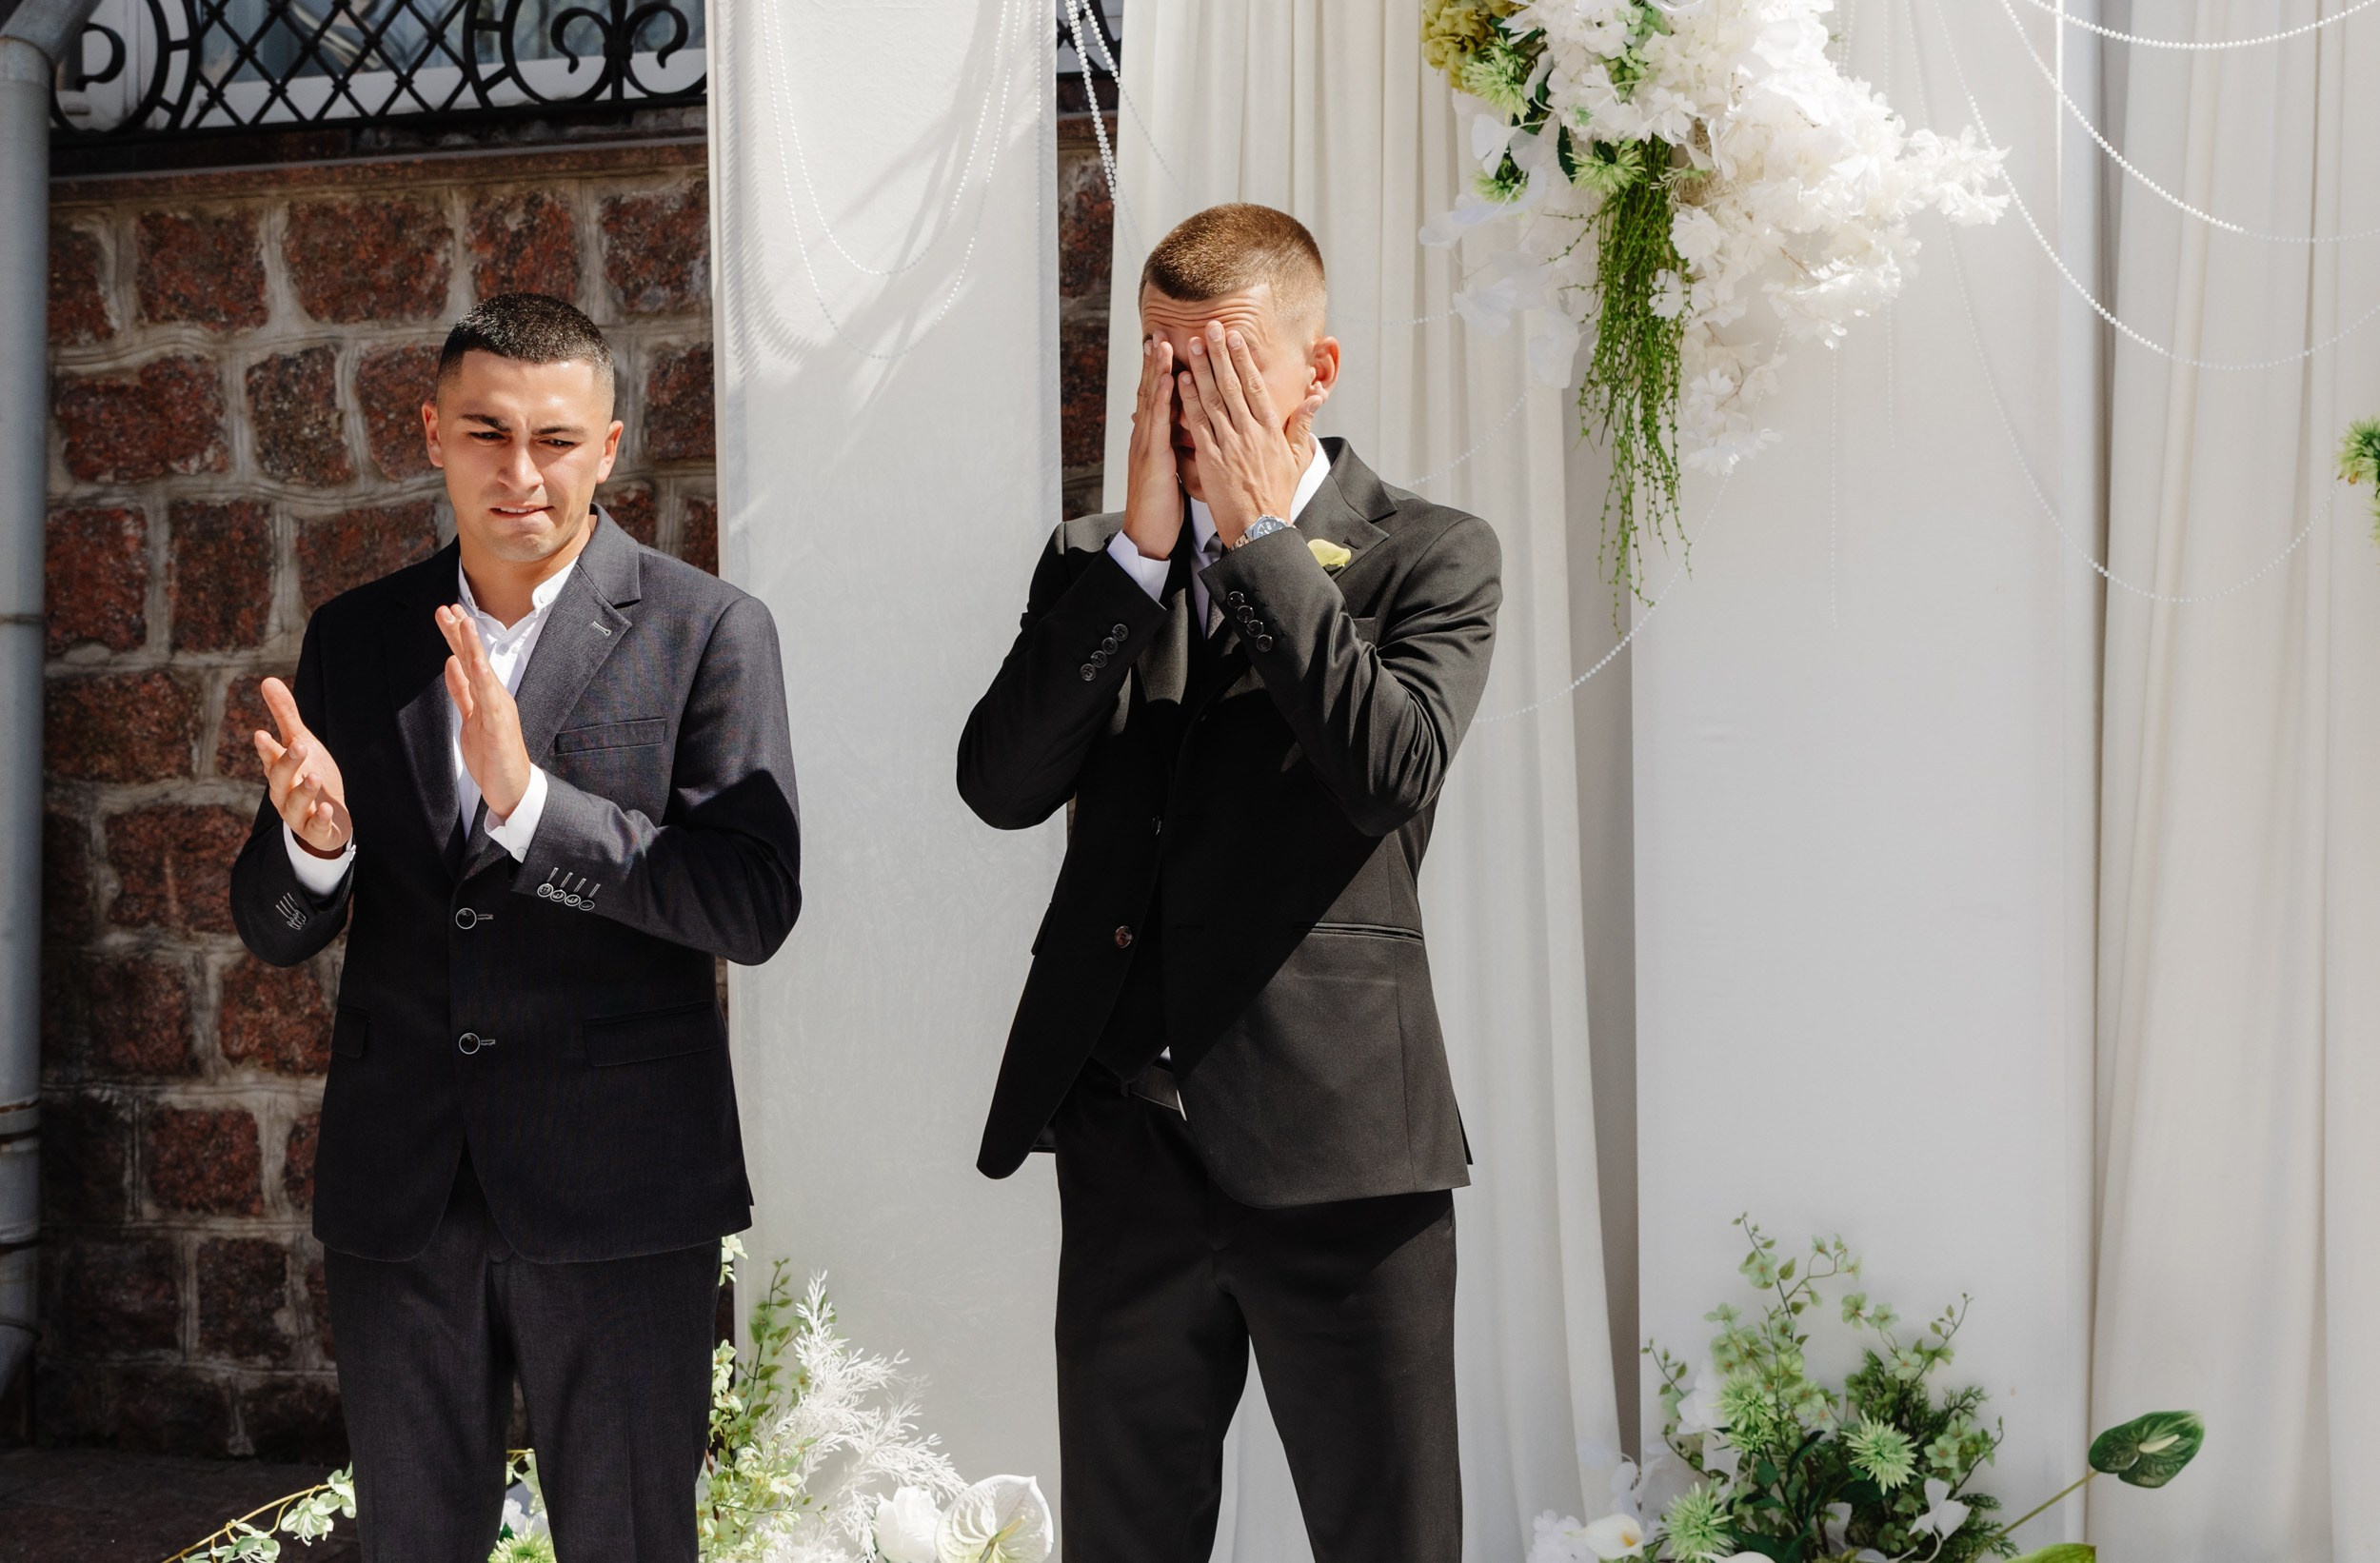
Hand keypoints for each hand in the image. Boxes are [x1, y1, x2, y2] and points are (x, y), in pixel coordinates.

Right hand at [254, 678, 351, 857]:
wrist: (326, 819)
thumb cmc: (308, 775)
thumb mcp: (300, 743)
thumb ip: (285, 715)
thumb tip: (267, 679)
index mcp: (278, 771)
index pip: (270, 757)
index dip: (266, 748)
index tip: (262, 733)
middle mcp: (283, 792)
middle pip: (279, 779)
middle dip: (287, 763)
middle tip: (299, 745)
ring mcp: (298, 814)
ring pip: (295, 804)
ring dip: (303, 791)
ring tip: (314, 777)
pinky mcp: (315, 830)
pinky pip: (315, 828)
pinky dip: (319, 819)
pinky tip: (326, 809)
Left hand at [436, 605, 533, 820]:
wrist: (513, 788)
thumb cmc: (493, 757)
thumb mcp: (471, 718)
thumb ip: (462, 692)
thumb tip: (450, 664)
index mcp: (487, 696)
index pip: (468, 661)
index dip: (457, 637)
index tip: (448, 613)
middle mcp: (495, 696)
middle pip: (473, 658)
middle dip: (460, 632)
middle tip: (449, 606)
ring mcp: (498, 707)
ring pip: (482, 670)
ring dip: (472, 645)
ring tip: (463, 621)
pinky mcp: (499, 722)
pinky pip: (488, 695)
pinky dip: (481, 675)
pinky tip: (473, 658)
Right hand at [1120, 336, 1183, 559]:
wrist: (1148, 535)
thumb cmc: (1162, 507)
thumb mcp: (1170, 471)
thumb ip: (1175, 447)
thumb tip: (1185, 432)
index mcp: (1153, 439)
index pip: (1158, 398)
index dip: (1161, 371)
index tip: (1168, 345)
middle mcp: (1146, 437)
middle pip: (1150, 391)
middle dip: (1154, 362)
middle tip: (1159, 332)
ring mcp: (1146, 446)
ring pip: (1150, 401)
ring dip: (1155, 370)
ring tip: (1160, 344)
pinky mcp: (1152, 459)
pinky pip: (1157, 423)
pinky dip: (1161, 399)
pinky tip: (1167, 380)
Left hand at [1176, 320, 1322, 546]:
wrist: (1261, 528)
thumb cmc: (1277, 496)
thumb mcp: (1298, 459)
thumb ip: (1303, 425)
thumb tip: (1316, 398)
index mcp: (1272, 430)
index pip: (1256, 386)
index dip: (1243, 359)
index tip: (1235, 337)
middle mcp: (1251, 432)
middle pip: (1233, 385)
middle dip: (1220, 354)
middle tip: (1210, 328)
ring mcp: (1231, 444)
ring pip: (1213, 399)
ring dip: (1202, 369)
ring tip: (1192, 345)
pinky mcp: (1212, 458)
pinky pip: (1198, 423)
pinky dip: (1189, 400)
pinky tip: (1181, 380)